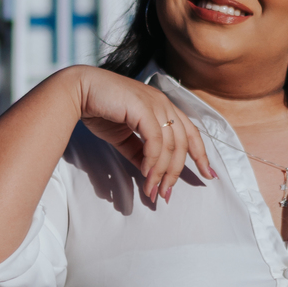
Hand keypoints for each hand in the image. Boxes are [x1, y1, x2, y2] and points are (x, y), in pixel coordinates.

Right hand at [71, 67, 215, 203]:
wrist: (78, 92)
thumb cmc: (100, 111)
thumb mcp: (125, 138)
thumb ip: (140, 153)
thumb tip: (151, 174)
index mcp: (163, 107)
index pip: (191, 132)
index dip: (201, 155)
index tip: (209, 175)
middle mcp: (163, 103)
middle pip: (183, 143)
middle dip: (176, 173)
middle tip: (166, 194)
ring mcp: (155, 103)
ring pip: (170, 145)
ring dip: (162, 172)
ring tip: (153, 190)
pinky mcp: (142, 108)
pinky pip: (155, 141)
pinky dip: (153, 161)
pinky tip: (146, 174)